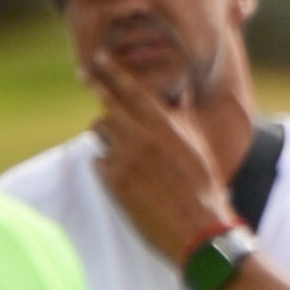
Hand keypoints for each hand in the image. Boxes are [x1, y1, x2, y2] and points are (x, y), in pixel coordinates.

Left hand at [84, 50, 239, 272]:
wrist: (197, 231)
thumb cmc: (204, 190)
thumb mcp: (199, 150)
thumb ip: (184, 120)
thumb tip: (181, 96)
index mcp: (165, 128)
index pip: (133, 90)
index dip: (114, 71)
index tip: (100, 58)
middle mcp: (141, 138)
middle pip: (107, 104)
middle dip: (96, 88)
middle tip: (84, 75)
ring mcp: (124, 159)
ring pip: (99, 130)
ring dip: (105, 132)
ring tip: (117, 142)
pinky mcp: (113, 182)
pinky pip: (99, 161)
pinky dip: (107, 163)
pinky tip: (122, 175)